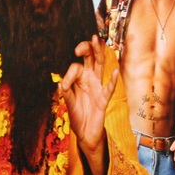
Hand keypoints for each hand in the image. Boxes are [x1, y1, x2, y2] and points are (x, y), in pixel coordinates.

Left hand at [59, 36, 116, 174]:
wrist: (85, 133)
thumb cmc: (77, 116)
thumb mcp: (69, 104)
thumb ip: (66, 93)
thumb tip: (60, 83)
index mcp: (80, 80)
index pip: (76, 67)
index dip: (69, 75)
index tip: (64, 87)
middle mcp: (90, 80)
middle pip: (91, 59)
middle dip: (87, 48)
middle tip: (85, 42)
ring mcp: (98, 88)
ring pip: (100, 66)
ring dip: (99, 53)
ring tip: (97, 41)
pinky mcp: (104, 99)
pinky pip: (109, 88)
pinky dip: (112, 80)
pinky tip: (114, 72)